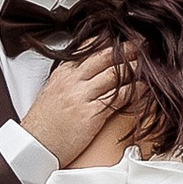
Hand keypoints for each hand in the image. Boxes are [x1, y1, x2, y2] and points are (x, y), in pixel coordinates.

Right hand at [22, 47, 132, 166]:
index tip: (123, 37)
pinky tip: (143, 88)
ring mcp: (82, 96)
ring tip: (148, 63)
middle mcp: (72, 81)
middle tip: (142, 44)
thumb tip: (86, 72)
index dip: (109, 41)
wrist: (34, 146)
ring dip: (134, 67)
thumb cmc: (43, 124)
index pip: (88, 48)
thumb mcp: (52, 92)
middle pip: (105, 57)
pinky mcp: (91, 114)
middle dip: (126, 49)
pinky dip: (134, 90)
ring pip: (114, 74)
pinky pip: (118, 97)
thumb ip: (69, 79)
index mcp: (63, 73)